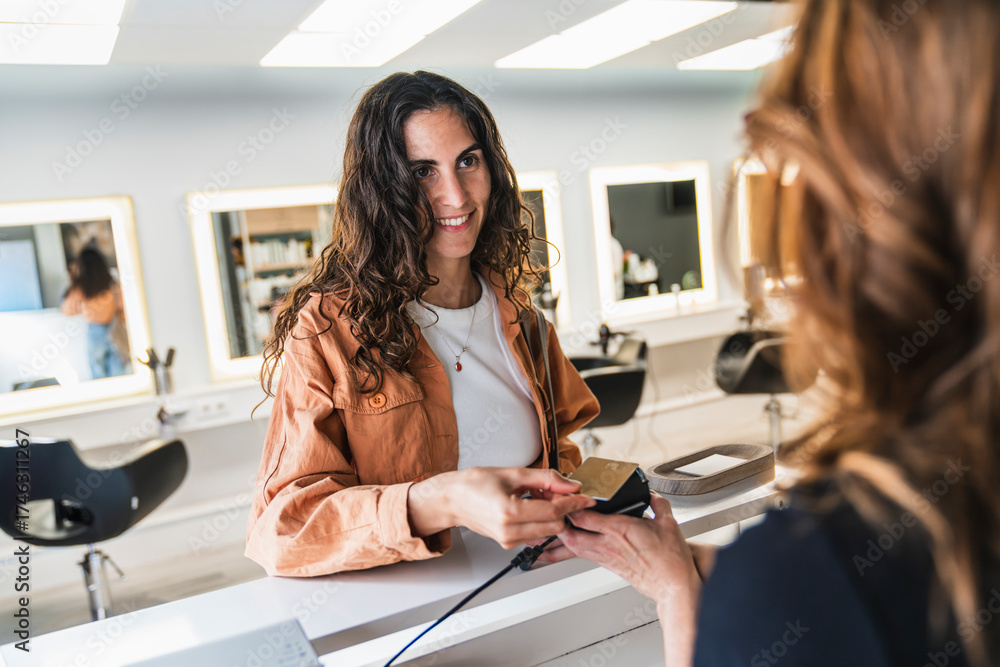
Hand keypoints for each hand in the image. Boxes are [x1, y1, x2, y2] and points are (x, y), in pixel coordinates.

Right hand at [409, 467, 594, 548]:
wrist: (452, 499)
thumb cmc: (474, 484)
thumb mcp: (513, 473)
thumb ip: (546, 479)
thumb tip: (571, 485)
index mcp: (509, 512)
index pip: (554, 512)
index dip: (574, 503)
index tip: (585, 497)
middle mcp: (509, 531)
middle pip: (555, 525)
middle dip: (562, 508)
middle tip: (555, 490)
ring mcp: (508, 540)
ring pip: (547, 531)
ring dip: (551, 515)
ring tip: (536, 496)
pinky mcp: (508, 543)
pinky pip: (536, 534)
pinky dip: (540, 521)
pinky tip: (530, 506)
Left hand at [558, 494, 699, 602]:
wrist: (672, 585)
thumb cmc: (670, 559)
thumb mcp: (668, 522)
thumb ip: (657, 503)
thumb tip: (650, 494)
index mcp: (620, 529)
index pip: (584, 517)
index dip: (571, 506)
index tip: (567, 498)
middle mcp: (609, 544)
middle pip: (572, 534)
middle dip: (558, 523)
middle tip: (553, 512)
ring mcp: (606, 557)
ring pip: (574, 547)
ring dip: (563, 537)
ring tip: (556, 526)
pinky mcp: (608, 566)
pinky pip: (584, 555)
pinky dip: (574, 547)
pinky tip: (571, 542)